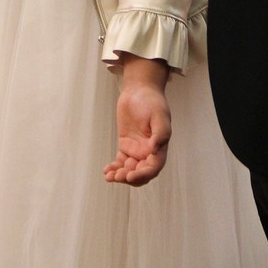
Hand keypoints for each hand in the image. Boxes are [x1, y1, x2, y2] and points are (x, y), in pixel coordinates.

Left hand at [104, 56, 170, 186]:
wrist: (139, 90)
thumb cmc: (152, 101)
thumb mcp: (159, 114)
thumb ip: (160, 133)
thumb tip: (154, 150)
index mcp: (159, 148)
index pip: (153, 168)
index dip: (142, 174)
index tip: (130, 176)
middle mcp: (149, 152)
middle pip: (140, 173)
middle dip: (129, 177)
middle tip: (117, 176)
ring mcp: (137, 150)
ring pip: (129, 170)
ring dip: (120, 175)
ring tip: (109, 176)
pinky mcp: (126, 144)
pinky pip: (120, 161)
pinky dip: (114, 167)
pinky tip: (106, 170)